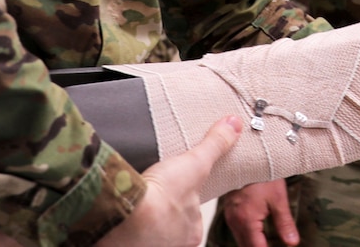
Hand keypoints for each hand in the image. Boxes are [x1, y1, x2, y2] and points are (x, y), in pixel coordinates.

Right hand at [100, 115, 242, 246]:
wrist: (129, 214)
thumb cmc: (163, 195)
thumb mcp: (195, 162)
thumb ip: (215, 144)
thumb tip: (234, 124)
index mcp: (193, 229)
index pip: (191, 213)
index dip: (183, 198)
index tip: (173, 187)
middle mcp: (176, 241)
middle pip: (172, 222)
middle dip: (164, 208)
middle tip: (154, 191)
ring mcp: (153, 244)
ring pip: (151, 229)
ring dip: (146, 214)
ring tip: (138, 198)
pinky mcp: (130, 242)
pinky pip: (131, 232)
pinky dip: (129, 220)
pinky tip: (125, 209)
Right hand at [219, 179, 296, 246]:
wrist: (247, 154)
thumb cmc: (263, 174)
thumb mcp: (278, 198)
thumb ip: (285, 223)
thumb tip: (292, 242)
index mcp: (247, 220)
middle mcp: (235, 220)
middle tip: (272, 244)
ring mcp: (229, 215)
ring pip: (240, 240)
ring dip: (252, 244)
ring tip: (266, 242)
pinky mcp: (228, 210)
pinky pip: (236, 230)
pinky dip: (246, 236)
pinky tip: (256, 233)